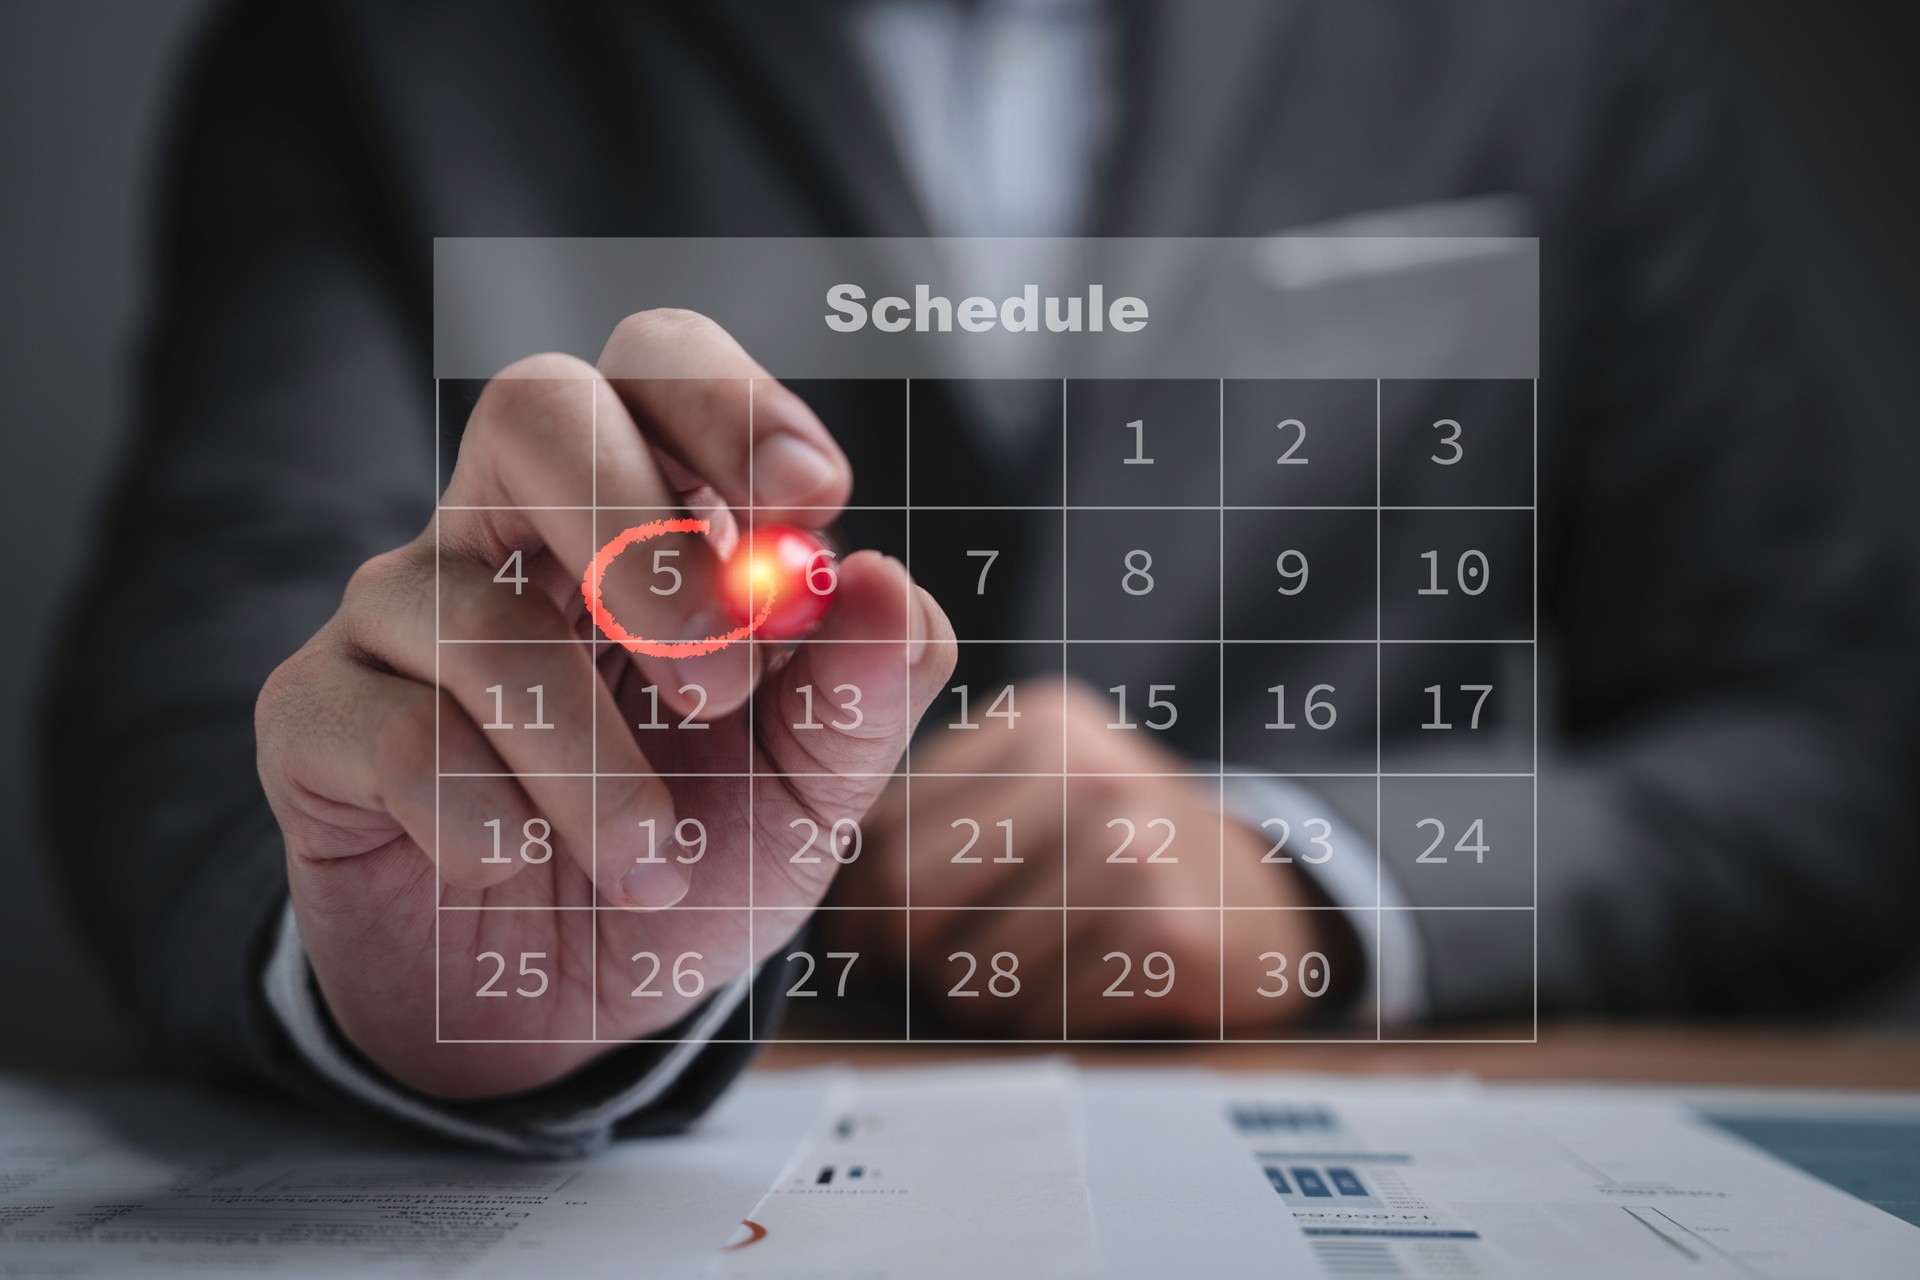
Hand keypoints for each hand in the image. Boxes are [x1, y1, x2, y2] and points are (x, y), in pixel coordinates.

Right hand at [256, 311, 956, 1097]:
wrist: (561, 1008)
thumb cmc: (690, 859)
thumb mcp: (813, 792)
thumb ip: (862, 690)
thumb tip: (884, 581)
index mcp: (645, 510)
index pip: (659, 366)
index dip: (731, 405)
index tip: (810, 499)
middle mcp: (510, 527)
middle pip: (537, 408)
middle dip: (640, 537)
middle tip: (719, 684)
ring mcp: (401, 611)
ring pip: (480, 613)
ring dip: (591, 761)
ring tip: (649, 863)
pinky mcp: (316, 714)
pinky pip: (399, 735)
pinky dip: (490, 822)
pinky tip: (517, 866)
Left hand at [831, 680, 1343, 1035]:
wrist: (1262, 896)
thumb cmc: (1115, 852)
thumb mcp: (1033, 792)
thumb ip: (936, 816)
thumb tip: (835, 896)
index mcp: (1033, 726)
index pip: (885, 836)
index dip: (861, 907)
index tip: (874, 942)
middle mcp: (1082, 772)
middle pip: (911, 901)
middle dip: (909, 960)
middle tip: (936, 972)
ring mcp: (1129, 848)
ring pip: (972, 973)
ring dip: (985, 999)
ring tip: (1033, 968)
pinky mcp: (1165, 931)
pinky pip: (1041, 1012)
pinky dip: (1048, 1019)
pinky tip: (1087, 983)